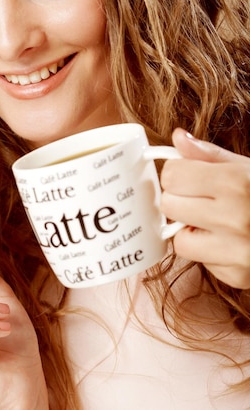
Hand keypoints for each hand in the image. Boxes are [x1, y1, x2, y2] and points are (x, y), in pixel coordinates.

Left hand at [160, 129, 249, 288]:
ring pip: (179, 240)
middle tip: (201, 198)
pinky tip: (228, 240)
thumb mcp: (246, 167)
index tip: (189, 175)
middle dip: (180, 199)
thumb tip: (178, 137)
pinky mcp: (238, 275)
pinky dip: (208, 251)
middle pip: (170, 205)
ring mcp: (237, 250)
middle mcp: (235, 217)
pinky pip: (201, 262)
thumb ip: (209, 154)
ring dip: (190, 230)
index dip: (177, 173)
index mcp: (234, 183)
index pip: (172, 175)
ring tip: (212, 221)